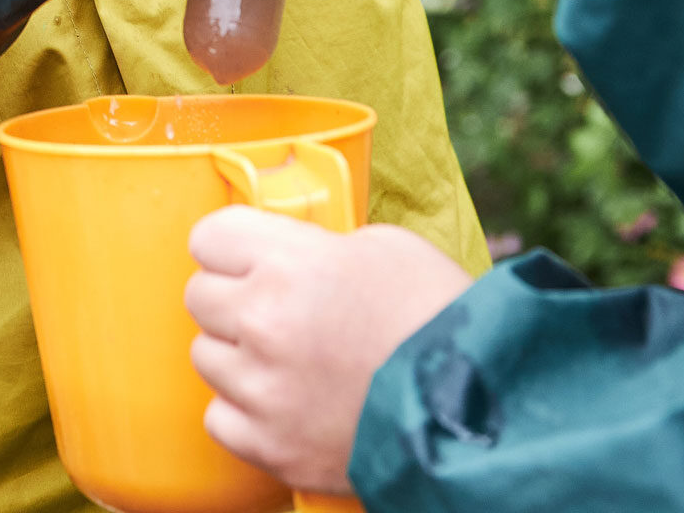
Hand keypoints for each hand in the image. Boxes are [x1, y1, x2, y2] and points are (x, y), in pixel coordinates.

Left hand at [184, 212, 473, 492]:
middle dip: (233, 298)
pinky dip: (246, 411)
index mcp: (285, 262)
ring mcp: (263, 389)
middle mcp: (262, 322)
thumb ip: (314, 246)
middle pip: (200, 296)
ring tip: (291, 359)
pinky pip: (220, 417)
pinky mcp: (272, 446)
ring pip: (206, 357)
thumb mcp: (380, 247)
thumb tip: (285, 254)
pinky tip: (285, 401)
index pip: (207, 237)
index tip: (249, 257)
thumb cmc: (439, 317)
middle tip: (276, 309)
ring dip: (239, 356)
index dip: (232, 246)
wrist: (483, 410)